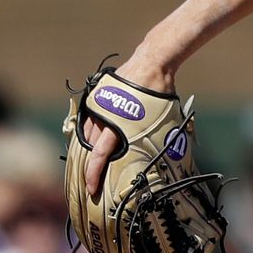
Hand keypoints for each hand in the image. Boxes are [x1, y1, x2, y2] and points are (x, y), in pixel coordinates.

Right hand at [81, 55, 172, 199]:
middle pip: (91, 148)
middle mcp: (104, 117)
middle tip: (92, 183)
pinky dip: (91, 132)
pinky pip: (90, 120)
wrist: (151, 64)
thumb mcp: (163, 123)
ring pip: (88, 134)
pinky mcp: (97, 97)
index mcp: (119, 125)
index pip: (100, 155)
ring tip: (93, 163)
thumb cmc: (160, 95)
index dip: (93, 174)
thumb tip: (164, 162)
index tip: (91, 189)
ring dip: (89, 150)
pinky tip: (95, 141)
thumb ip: (153, 141)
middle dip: (89, 167)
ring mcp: (99, 106)